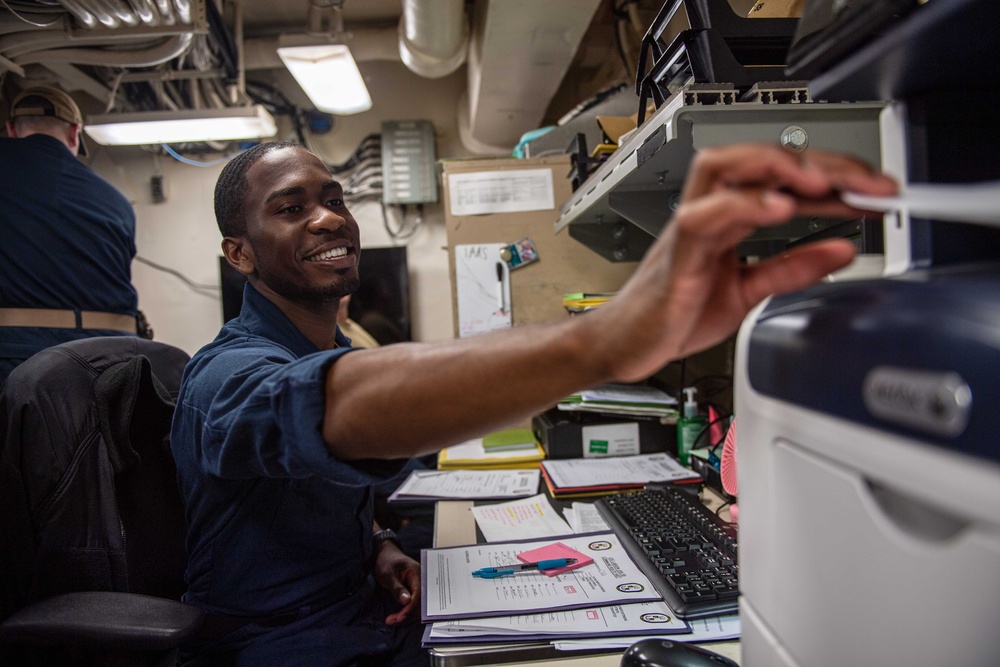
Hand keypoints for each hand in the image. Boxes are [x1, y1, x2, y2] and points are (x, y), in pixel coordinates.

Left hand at [373, 541, 420, 625]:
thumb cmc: (386, 562)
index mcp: (418, 574)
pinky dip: (406, 611)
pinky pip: (414, 603)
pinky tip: (397, 616)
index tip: (397, 618)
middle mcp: (422, 580)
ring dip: (406, 615)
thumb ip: (397, 588)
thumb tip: (406, 602)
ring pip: (418, 605)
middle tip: (391, 621)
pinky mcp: (414, 590)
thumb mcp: (388, 575)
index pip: (418, 595)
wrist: (385, 554)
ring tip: (391, 620)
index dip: (409, 609)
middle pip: (420, 603)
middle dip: (407, 615)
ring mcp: (419, 585)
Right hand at [595, 144, 897, 382]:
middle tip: (865, 181)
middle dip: (817, 162)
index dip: (835, 176)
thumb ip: (793, 268)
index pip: (784, 178)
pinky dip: (742, 206)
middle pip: (759, 158)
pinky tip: (779, 209)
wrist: (626, 346)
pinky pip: (704, 218)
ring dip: (775, 167)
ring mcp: (689, 229)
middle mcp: (709, 213)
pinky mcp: (677, 256)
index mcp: (728, 218)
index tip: (876, 190)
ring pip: (723, 168)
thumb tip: (843, 249)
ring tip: (820, 180)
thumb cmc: (674, 313)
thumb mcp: (749, 290)